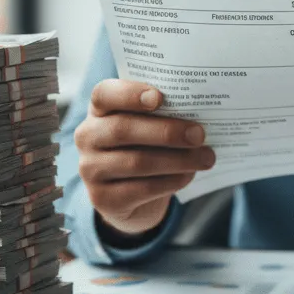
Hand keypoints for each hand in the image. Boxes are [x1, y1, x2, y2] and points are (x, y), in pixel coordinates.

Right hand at [74, 79, 215, 238]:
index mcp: (98, 109)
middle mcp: (87, 137)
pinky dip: (171, 180)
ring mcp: (91, 169)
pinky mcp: (102, 199)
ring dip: (178, 160)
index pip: (104, 94)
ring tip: (206, 157)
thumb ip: (161, 113)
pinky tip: (189, 175)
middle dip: (166, 132)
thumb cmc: (144, 147)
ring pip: (137, 162)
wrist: (130, 196)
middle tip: (199, 134)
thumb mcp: (147, 125)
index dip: (129, 94)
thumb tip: (198, 110)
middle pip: (123, 130)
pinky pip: (142, 188)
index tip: (159, 97)